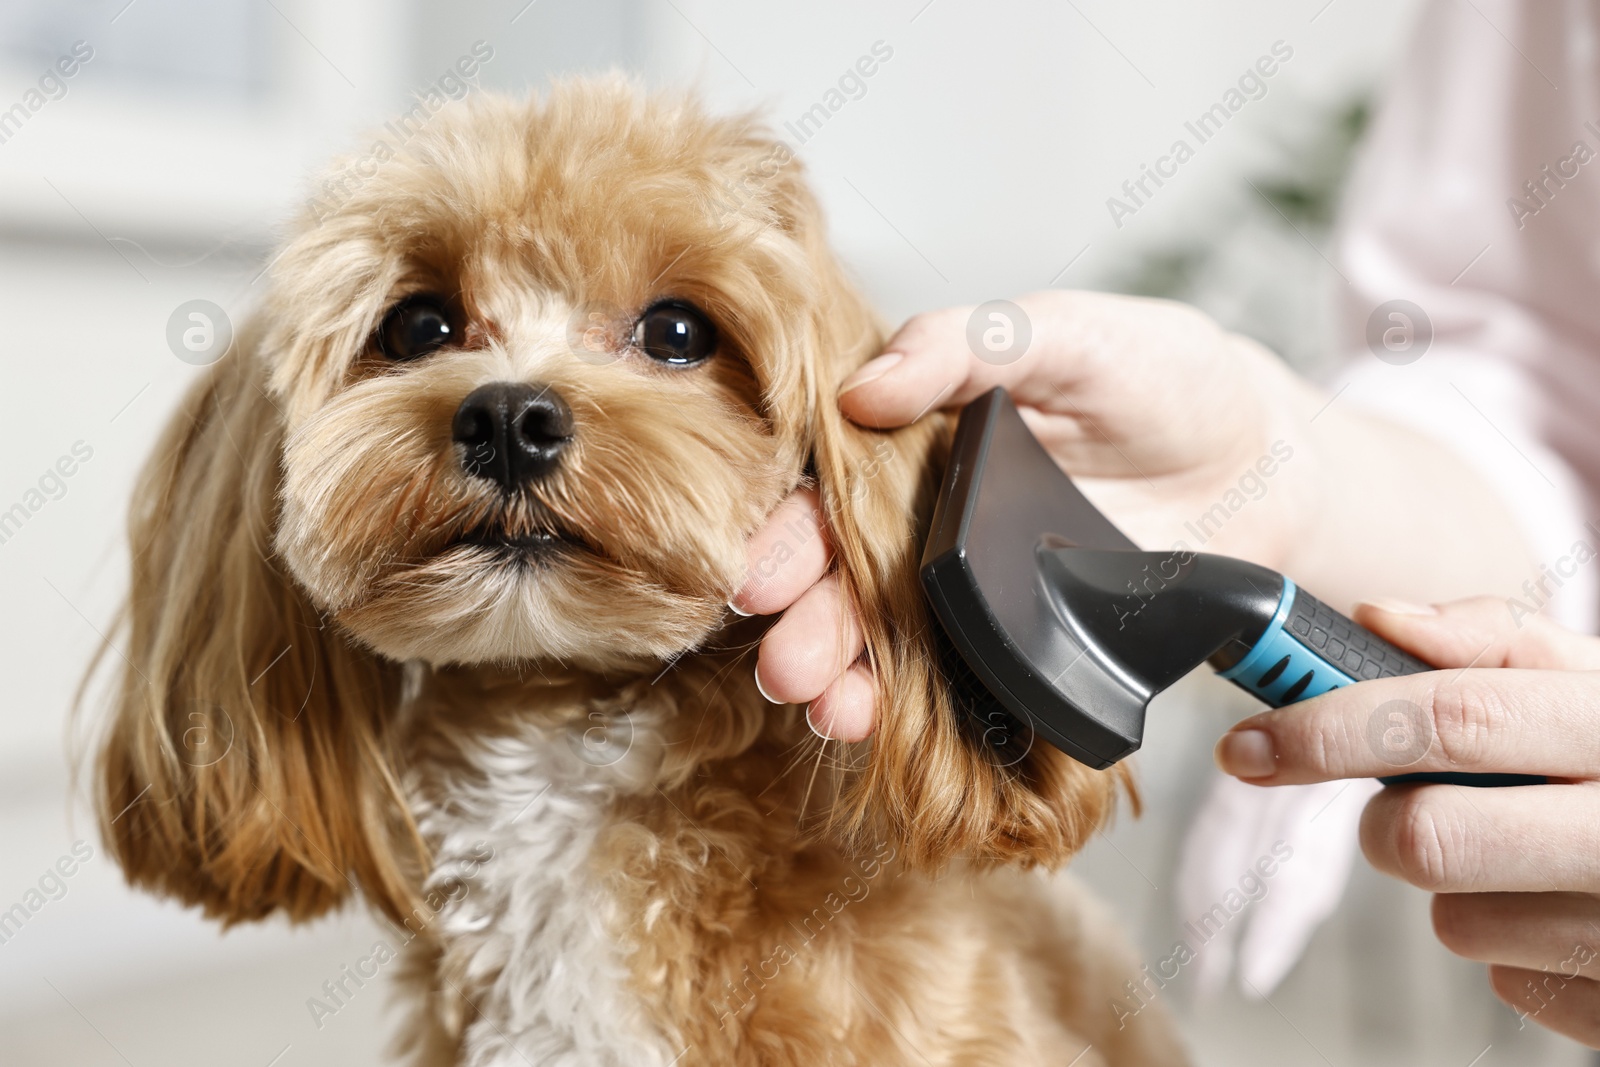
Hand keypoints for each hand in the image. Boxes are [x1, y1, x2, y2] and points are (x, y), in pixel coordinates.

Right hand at [733, 290, 1322, 739]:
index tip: (757, 577)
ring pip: (893, 643)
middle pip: (849, 580)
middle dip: (808, 625)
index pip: (832, 489)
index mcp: (921, 442)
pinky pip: (968, 686)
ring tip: (826, 707)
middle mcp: (933, 524)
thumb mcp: (1071, 331)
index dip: (790, 534)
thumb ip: (970, 344)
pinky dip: (923, 714)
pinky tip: (883, 729)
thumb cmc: (1168, 377)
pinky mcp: (1033, 645)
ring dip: (849, 680)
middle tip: (785, 663)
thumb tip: (860, 390)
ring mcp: (982, 593)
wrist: (1273, 463)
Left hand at [1214, 596, 1599, 1045]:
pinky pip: (1512, 985)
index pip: (1449, 718)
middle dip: (1389, 823)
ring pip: (1456, 920)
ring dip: (1463, 887)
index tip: (1248, 745)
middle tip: (1418, 806)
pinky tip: (1568, 912)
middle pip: (1427, 838)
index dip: (1326, 729)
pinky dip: (1517, 947)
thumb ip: (1501, 642)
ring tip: (1531, 856)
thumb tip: (1378, 616)